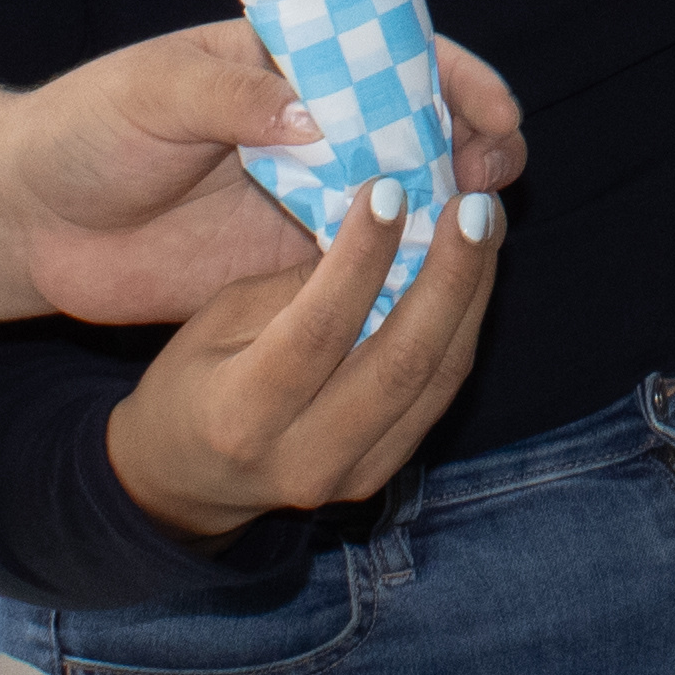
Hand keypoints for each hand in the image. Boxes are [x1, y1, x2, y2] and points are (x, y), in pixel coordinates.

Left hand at [2, 24, 528, 329]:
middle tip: (495, 174)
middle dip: (469, 141)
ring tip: (480, 225)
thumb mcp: (153, 94)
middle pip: (414, 122)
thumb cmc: (84, 130)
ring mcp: (304, 191)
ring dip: (448, 206)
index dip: (451, 76)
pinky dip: (403, 270)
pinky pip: (362, 262)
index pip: (390, 51)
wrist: (29, 221)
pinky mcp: (286, 259)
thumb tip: (317, 119)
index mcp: (285, 60)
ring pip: (401, 194)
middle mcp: (309, 122)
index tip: (494, 108)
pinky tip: (432, 283)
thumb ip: (233, 98)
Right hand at [104, 174, 507, 542]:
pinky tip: (472, 278)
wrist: (188, 483)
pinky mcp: (380, 475)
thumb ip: (295, 283)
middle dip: (448, 277)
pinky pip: (438, 398)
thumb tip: (378, 223)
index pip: (319, 331)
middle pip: (399, 363)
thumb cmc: (191, 382)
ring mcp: (350, 477)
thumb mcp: (218, 320)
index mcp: (240, 414)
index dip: (363, 259)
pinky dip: (462, 332)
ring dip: (470, 298)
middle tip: (474, 208)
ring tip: (486, 229)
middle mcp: (302, 458)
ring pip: (436, 382)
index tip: (391, 191)